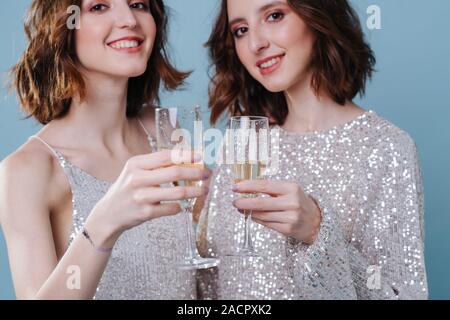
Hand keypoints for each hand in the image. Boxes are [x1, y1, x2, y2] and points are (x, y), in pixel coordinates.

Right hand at [85, 150, 209, 246]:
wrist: (108, 214)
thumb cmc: (127, 189)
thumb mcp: (135, 171)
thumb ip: (156, 165)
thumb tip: (187, 159)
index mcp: (136, 164)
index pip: (167, 156)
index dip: (186, 155)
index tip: (201, 156)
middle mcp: (137, 178)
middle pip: (175, 172)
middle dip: (196, 172)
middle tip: (208, 173)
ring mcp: (141, 197)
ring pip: (177, 192)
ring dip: (195, 191)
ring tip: (204, 190)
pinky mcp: (145, 213)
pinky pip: (172, 208)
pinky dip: (180, 207)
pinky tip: (181, 205)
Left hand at [232, 180, 321, 244]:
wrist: (316, 221)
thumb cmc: (298, 202)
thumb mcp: (289, 190)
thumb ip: (270, 189)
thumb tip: (245, 189)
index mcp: (291, 188)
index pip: (264, 185)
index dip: (247, 186)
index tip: (235, 187)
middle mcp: (292, 202)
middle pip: (261, 202)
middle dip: (244, 202)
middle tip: (234, 201)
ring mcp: (290, 217)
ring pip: (262, 215)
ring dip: (248, 212)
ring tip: (241, 208)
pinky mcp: (288, 229)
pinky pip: (266, 224)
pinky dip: (257, 219)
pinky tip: (252, 215)